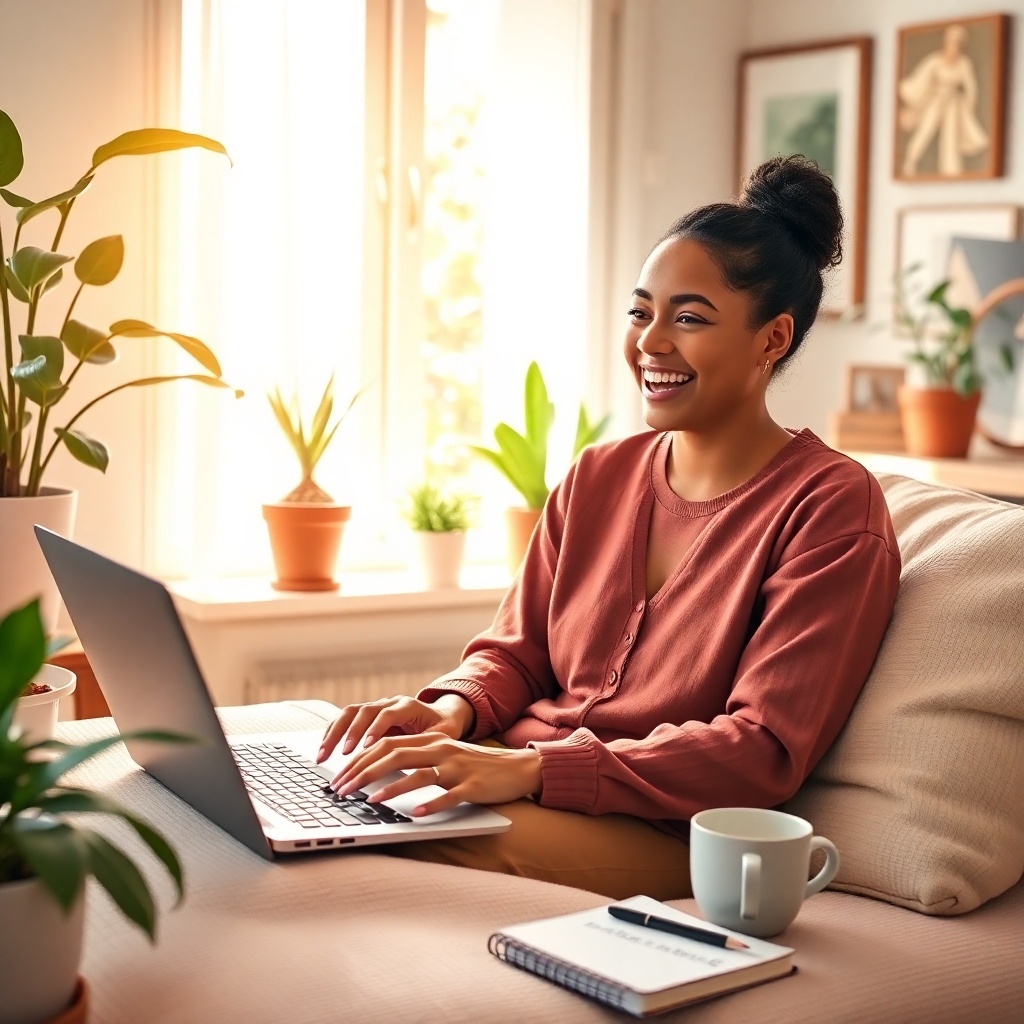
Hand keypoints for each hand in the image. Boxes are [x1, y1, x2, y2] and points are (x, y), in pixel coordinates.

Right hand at [316, 693, 473, 761]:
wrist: (442, 716)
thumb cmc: (443, 728)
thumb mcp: (443, 736)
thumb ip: (429, 743)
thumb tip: (418, 758)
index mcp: (409, 706)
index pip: (388, 714)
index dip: (376, 729)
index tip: (367, 747)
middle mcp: (389, 703)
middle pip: (364, 710)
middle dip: (350, 732)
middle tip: (342, 754)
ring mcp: (377, 707)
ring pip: (350, 713)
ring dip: (334, 733)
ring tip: (323, 755)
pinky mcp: (367, 715)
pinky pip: (345, 719)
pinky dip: (332, 733)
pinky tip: (324, 750)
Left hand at [329, 733, 542, 816]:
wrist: (518, 768)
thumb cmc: (476, 767)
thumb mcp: (444, 756)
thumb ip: (417, 760)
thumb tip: (380, 772)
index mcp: (432, 740)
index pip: (387, 743)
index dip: (360, 758)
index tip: (340, 775)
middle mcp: (441, 749)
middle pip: (395, 754)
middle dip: (364, 771)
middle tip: (342, 789)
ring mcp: (458, 767)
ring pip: (418, 773)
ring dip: (390, 787)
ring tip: (370, 801)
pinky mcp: (473, 786)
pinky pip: (449, 795)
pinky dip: (430, 804)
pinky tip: (415, 814)